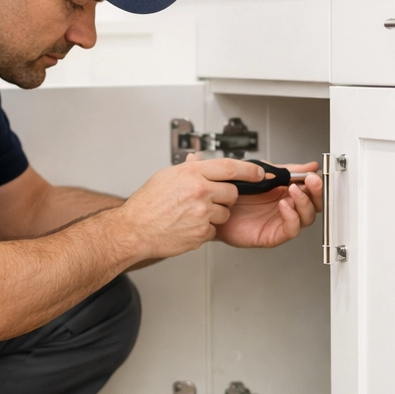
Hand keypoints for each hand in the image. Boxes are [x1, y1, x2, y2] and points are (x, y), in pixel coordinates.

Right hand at [117, 155, 265, 259]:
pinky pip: (214, 229)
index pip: (230, 166)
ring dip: (215, 215)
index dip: (249, 170)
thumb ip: (188, 168)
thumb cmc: (146, 204)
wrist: (134, 230)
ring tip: (192, 215)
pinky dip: (204, 229)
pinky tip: (187, 226)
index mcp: (191, 173)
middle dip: (225, 197)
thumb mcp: (165, 176)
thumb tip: (199, 161)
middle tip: (208, 200)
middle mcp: (199, 191)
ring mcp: (202, 213)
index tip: (259, 172)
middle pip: (232, 192)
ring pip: (225, 213)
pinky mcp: (202, 232)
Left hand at [215, 162, 322, 247]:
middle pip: (314, 204)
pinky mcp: (273, 235)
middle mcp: (287, 207)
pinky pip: (291, 229)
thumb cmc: (235, 194)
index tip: (314, 174)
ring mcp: (281, 221)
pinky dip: (292, 217)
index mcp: (286, 192)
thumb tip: (309, 166)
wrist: (214, 207)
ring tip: (293, 190)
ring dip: (304, 202)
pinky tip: (284, 205)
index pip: (310, 190)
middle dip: (315, 192)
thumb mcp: (262, 174)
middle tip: (311, 181)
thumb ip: (286, 170)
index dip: (315, 183)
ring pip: (306, 217)